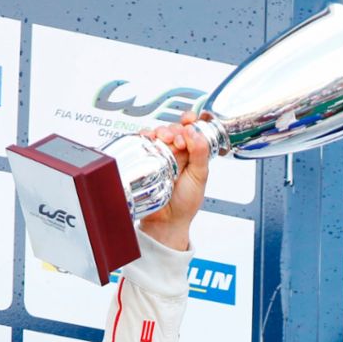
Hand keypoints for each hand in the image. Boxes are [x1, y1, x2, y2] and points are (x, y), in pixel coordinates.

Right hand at [137, 112, 208, 251]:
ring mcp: (160, 155)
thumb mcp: (200, 176)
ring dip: (161, 131)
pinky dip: (145, 136)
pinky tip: (150, 139)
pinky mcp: (145, 160)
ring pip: (158, 133)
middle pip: (173, 128)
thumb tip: (194, 131)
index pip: (191, 130)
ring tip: (166, 141)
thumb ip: (200, 152)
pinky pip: (142, 142)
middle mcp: (176, 152)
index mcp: (192, 153)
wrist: (167, 221)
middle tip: (178, 141)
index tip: (189, 120)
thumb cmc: (185, 203)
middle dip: (175, 129)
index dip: (190, 121)